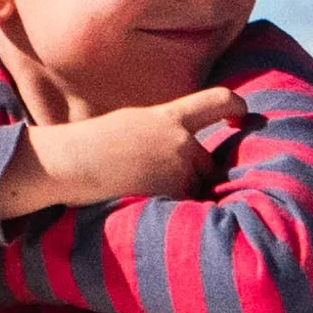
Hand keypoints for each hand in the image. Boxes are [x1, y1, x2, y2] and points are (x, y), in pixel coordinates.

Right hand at [0, 87, 246, 218]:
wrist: (68, 162)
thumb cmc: (92, 144)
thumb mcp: (134, 124)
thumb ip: (163, 131)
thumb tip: (184, 145)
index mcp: (169, 118)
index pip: (217, 101)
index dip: (236, 105)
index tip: (243, 114)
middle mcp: (180, 141)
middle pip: (205, 162)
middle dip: (192, 175)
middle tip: (156, 181)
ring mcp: (177, 169)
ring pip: (194, 187)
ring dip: (180, 194)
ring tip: (143, 193)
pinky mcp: (170, 195)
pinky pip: (182, 208)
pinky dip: (171, 212)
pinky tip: (144, 206)